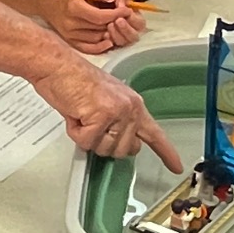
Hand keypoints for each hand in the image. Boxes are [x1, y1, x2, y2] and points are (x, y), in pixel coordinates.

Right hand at [31, 56, 182, 171]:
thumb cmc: (74, 80)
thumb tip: (118, 143)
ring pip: (105, 149)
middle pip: (124, 151)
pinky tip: (75, 115)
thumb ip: (118, 121)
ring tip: (82, 115)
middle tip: (91, 123)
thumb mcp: (105, 100)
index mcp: (133, 104)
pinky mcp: (101, 116)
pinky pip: (87, 142)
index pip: (155, 134)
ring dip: (88, 138)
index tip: (176, 167)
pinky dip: (76, 133)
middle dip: (104, 144)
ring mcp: (117, 112)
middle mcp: (130, 108)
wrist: (57, 65)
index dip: (166, 153)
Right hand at [40, 0, 146, 54]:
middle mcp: (69, 24)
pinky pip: (88, 48)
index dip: (116, 14)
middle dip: (115, 21)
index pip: (100, 17)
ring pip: (98, 38)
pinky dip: (101, 45)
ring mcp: (68, 35)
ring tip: (115, 20)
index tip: (127, 9)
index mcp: (72, 7)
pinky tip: (108, 38)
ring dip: (110, 31)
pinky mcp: (68, 40)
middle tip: (124, 14)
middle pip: (101, 28)